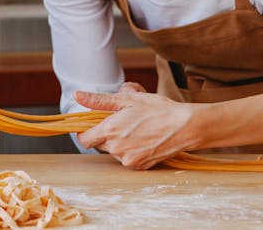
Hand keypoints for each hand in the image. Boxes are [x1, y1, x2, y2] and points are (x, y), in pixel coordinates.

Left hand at [75, 89, 198, 169]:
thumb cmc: (158, 109)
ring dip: (120, 142)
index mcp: (110, 130)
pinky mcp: (139, 166)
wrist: (184, 126)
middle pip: (100, 144)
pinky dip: (132, 150)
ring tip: (138, 129)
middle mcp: (116, 148)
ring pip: (114, 152)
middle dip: (106, 134)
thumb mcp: (127, 99)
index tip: (94, 124)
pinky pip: (127, 159)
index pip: (83, 139)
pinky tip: (144, 139)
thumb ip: (99, 100)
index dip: (86, 131)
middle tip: (123, 121)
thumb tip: (77, 96)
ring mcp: (128, 159)